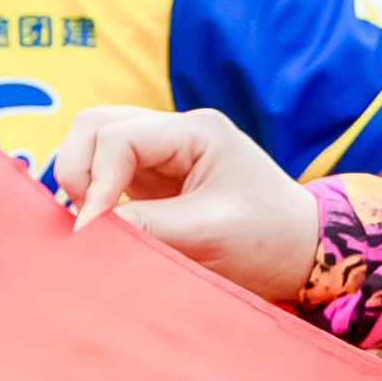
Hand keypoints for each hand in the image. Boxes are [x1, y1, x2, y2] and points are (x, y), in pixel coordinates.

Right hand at [46, 106, 315, 302]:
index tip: (91, 229)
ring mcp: (163, 152)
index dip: (95, 183)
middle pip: (95, 125)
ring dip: (81, 178)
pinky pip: (105, 169)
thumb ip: (144, 227)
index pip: (117, 138)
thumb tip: (84, 232)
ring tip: (93, 220)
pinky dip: (92, 192)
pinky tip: (104, 222)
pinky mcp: (153, 177)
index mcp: (197, 131)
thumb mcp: (207, 234)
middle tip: (87, 219)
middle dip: (78, 170)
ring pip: (93, 142)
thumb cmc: (268, 241)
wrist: (303, 254)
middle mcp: (175, 132)